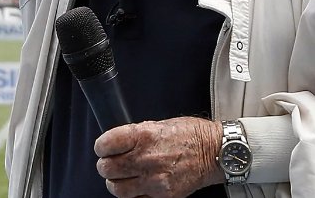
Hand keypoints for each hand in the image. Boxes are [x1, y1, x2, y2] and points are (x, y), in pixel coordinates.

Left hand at [94, 117, 224, 197]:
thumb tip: (117, 144)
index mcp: (143, 136)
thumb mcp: (158, 124)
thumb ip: (135, 135)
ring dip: (115, 182)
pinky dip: (133, 194)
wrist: (214, 152)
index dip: (101, 147)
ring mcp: (154, 180)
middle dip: (105, 165)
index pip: (105, 144)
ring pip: (117, 188)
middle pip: (107, 168)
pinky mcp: (163, 195)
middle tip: (110, 163)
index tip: (103, 148)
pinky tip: (137, 185)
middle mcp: (146, 158)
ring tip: (121, 177)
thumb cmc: (189, 135)